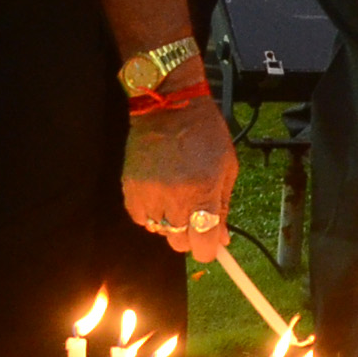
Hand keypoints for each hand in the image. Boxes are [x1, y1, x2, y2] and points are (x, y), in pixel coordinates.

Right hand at [123, 91, 235, 262]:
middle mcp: (174, 198)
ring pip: (160, 232)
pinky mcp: (130, 190)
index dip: (209, 250)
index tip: (211, 245)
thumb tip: (222, 239)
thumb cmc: (206, 134)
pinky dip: (151, 214)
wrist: (168, 107)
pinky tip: (159, 195)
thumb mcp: (227, 167)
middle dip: (191, 235)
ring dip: (171, 223)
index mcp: (203, 192)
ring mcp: (149, 195)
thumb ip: (224, 206)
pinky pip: (141, 219)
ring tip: (176, 198)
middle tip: (195, 215)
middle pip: (180, 243)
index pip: (203, 243)